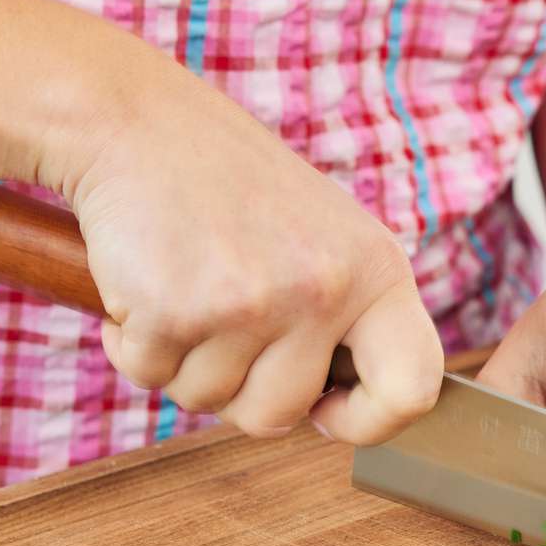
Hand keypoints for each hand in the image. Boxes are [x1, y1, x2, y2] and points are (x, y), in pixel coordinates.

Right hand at [43, 50, 442, 443]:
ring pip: (208, 400)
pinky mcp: (173, 312)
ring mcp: (250, 302)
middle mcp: (324, 289)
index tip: (327, 411)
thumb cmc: (234, 188)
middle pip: (280, 415)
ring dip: (183, 362)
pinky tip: (146, 283)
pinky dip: (132, 344)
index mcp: (378, 271)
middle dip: (237, 390)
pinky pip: (148, 376)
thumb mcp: (328, 238)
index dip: (371, 422)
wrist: (138, 124)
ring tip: (186, 286)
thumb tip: (344, 410)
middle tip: (221, 323)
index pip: (413, 388)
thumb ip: (348, 318)